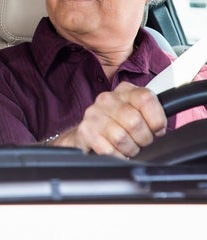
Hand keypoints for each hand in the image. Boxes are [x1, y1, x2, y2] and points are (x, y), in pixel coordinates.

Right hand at [52, 82, 166, 157]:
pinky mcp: (85, 131)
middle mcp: (107, 99)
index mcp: (125, 91)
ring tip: (128, 148)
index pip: (145, 99)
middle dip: (143, 139)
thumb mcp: (138, 112)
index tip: (156, 129)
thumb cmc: (120, 124)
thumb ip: (152, 114)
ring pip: (121, 138)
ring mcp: (93, 115)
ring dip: (129, 149)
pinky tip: (117, 152)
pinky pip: (108, 150)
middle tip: (140, 141)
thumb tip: (161, 129)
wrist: (90, 133)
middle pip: (134, 122)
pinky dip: (117, 156)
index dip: (156, 119)